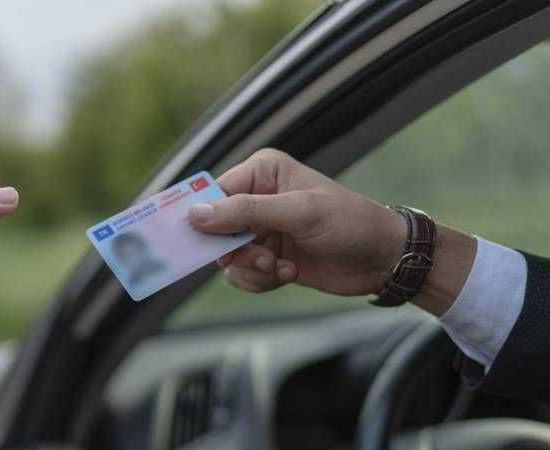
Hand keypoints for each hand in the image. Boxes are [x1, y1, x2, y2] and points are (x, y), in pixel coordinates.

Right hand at [187, 149, 476, 315]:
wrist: (383, 259)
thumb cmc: (349, 223)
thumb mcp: (299, 212)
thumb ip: (245, 212)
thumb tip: (196, 214)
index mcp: (262, 173)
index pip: (214, 194)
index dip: (202, 218)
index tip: (193, 241)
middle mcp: (256, 198)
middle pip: (215, 230)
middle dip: (237, 250)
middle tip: (263, 257)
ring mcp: (261, 230)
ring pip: (227, 257)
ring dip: (252, 269)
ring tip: (281, 267)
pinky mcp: (267, 257)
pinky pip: (242, 275)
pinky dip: (260, 280)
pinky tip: (289, 273)